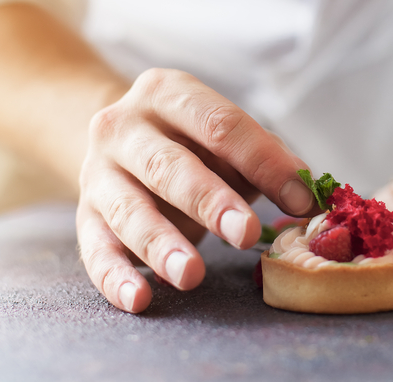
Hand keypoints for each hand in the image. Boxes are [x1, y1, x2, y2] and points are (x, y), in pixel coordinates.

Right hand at [75, 68, 316, 312]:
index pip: (220, 124)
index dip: (263, 161)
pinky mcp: (83, 216)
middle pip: (169, 165)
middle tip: (245, 234)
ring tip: (191, 275)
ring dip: (161, 244)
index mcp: (167, 93)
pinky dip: (116, 277)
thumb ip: (265, 159)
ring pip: (129, 210)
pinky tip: (140, 298)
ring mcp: (98, 171)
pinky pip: (95, 249)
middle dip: (210, 201)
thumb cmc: (189, 143)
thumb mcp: (223, 138)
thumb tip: (309, 195)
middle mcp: (124, 126)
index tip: (299, 199)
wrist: (115, 140)